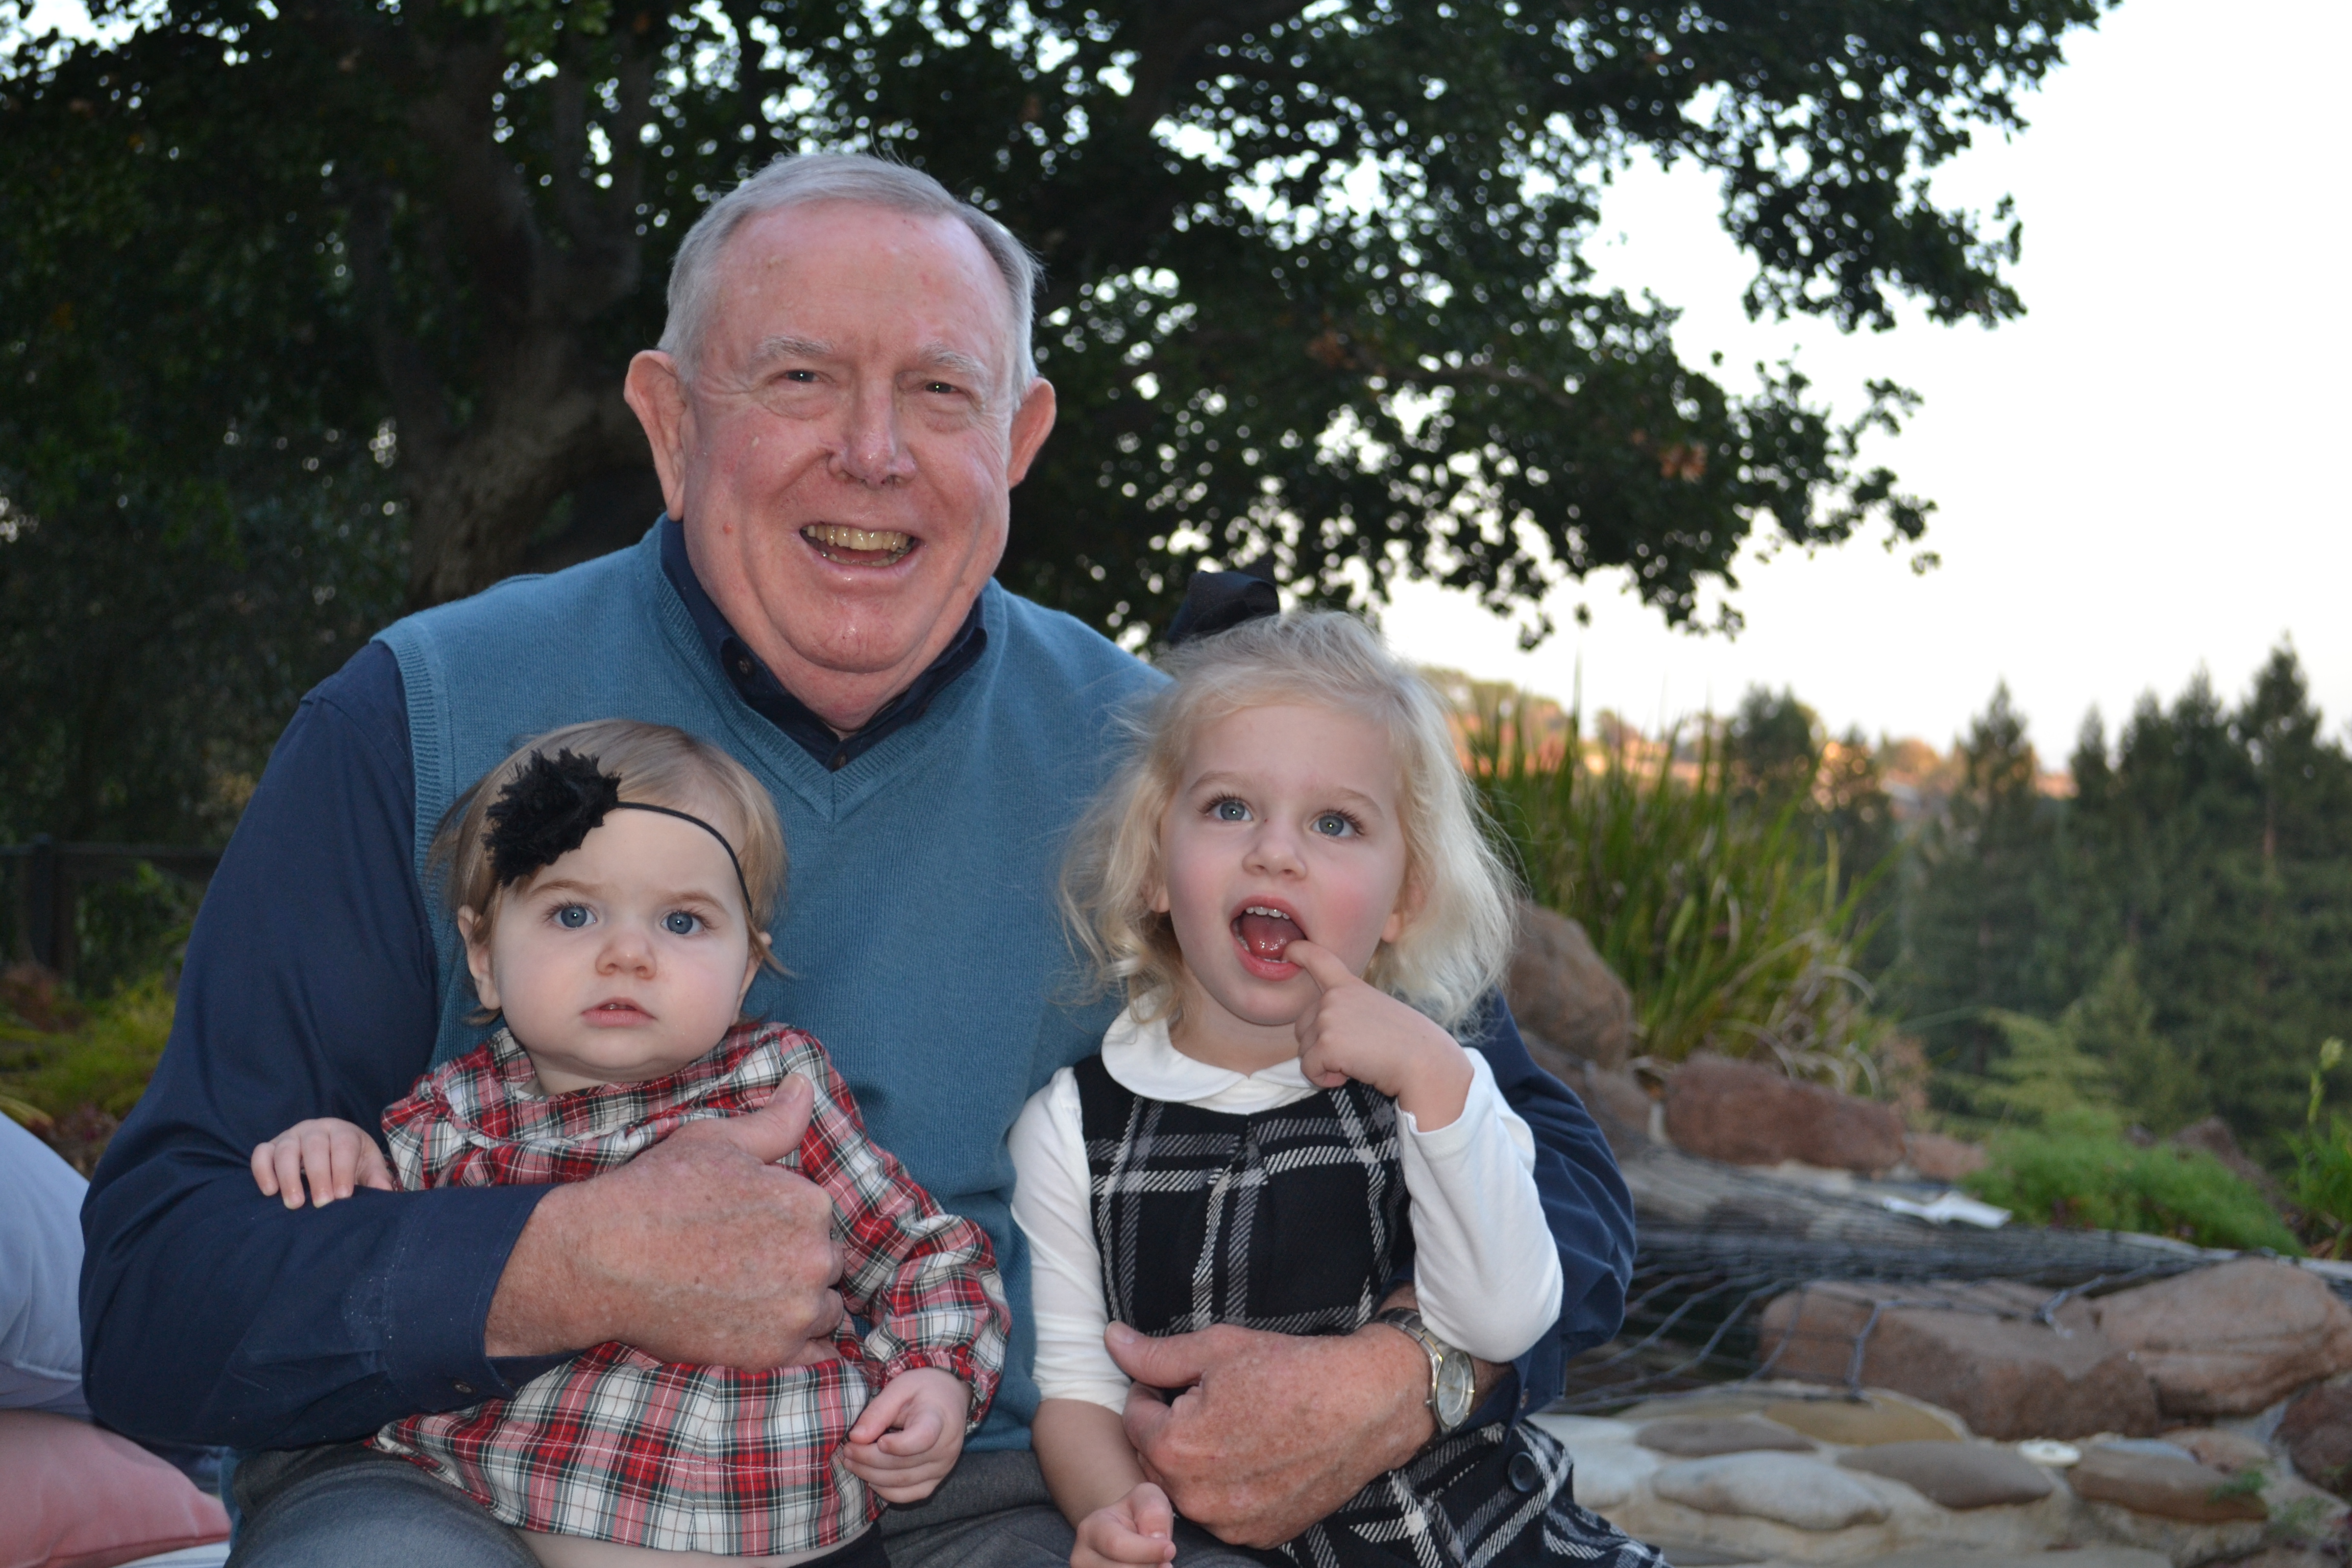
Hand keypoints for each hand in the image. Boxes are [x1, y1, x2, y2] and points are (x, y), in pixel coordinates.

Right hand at [250, 1118, 395, 1208]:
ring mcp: (291, 1135)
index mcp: (343, 1131)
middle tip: (321, 1203)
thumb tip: (387, 1195)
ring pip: (286, 1150)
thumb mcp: (369, 1165)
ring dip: (288, 1177)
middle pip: (315, 1146)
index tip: (343, 1196)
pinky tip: (270, 1191)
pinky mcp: (271, 1146)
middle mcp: (316, 1129)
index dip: (343, 1170)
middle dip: (319, 1176)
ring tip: (294, 1204)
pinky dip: (262, 1170)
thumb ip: (377, 1179)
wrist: (330, 1148)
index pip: (344, 1146)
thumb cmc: (352, 1160)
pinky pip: (261, 1153)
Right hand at [484, 1075, 846, 1365]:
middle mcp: (815, 1256)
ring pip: (822, 1308)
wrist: (604, 1260)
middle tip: (744, 1264)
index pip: (819, 1217)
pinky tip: (766, 1331)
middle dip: (797, 1262)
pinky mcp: (774, 1354)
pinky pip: (815, 1353)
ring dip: (799, 1304)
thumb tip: (804, 1084)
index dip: (786, 1223)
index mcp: (809, 1202)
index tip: (750, 1229)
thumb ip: (774, 1121)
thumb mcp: (717, 1141)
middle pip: (825, 1263)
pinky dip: (799, 1345)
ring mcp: (797, 1310)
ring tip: (748, 1297)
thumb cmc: (657, 1192)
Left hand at [843, 1367, 968, 1503]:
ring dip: (871, 1475)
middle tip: (847, 1450)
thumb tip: (856, 1438)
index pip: (922, 1438)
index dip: (898, 1445)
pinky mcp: (937, 1479)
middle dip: (868, 1459)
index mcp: (938, 1420)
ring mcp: (943, 1467)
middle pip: (902, 1463)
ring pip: (901, 1482)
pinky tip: (871, 1478)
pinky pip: (910, 1495)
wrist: (951, 1399)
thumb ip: (878, 1411)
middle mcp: (945, 1448)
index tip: (877, 1440)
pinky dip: (887, 1490)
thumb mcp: (900, 1388)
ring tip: (852, 1462)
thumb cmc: (923, 1390)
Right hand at [1073, 1482, 1175, 1567]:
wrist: (1126, 1534)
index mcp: (1091, 1528)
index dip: (1148, 1550)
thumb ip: (1153, 1511)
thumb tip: (1156, 1538)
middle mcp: (1081, 1558)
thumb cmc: (1139, 1515)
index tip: (1171, 1549)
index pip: (1117, 1545)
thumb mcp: (1148, 1498)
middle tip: (1163, 1561)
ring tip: (1155, 1566)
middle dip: (1151, 1567)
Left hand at [1110, 1319, 1431, 1547]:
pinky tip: (1257, 1456)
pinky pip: (1225, 1512)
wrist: (1365, 1404)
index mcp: (1175, 1448)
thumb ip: (1157, 1355)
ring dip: (1199, 1462)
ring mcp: (1231, 1523)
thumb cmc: (1292, 1370)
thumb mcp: (1218, 1349)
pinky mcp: (1262, 1534)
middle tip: (1212, 1401)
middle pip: (1157, 1459)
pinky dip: (1230, 1488)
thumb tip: (1111, 1340)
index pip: (1134, 1418)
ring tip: (1237, 1427)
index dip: (1152, 1391)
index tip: (1180, 1380)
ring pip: (1189, 1489)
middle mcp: (1197, 1498)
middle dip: (1172, 1430)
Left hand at [1284, 941, 1471, 1128]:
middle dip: (1320, 1046)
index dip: (1300, 953)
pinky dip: (1326, 1079)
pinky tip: (1352, 1073)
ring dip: (1326, 1064)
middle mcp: (1335, 997)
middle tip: (1357, 1052)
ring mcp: (1329, 1017)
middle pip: (1302, 1026)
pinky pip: (1309, 1069)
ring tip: (1359, 1061)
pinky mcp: (1326, 1043)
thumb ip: (1350, 1011)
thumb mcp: (1378, 1013)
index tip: (1288, 950)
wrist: (1426, 1062)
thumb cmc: (1409, 1045)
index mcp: (1350, 986)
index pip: (1320, 960)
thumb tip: (1327, 1033)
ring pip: (1304, 1051)